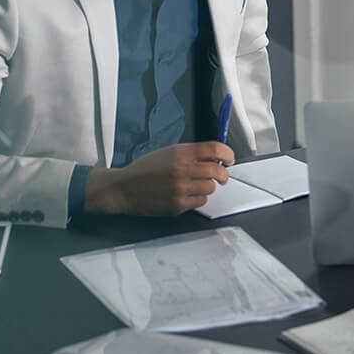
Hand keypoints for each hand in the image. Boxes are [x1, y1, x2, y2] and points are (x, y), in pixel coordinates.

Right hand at [84, 142, 234, 215]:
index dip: (227, 153)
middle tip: (222, 175)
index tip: (229, 158)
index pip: (214, 149)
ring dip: (208, 186)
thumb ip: (192, 154)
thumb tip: (216, 157)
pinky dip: (198, 198)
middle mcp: (181, 169)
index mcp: (180, 153)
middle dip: (224, 174)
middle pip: (217, 170)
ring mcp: (179, 188)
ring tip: (196, 185)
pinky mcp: (177, 205)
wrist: (123, 188)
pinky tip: (187, 194)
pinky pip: (200, 201)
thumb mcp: (168, 153)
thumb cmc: (145, 170)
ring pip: (210, 188)